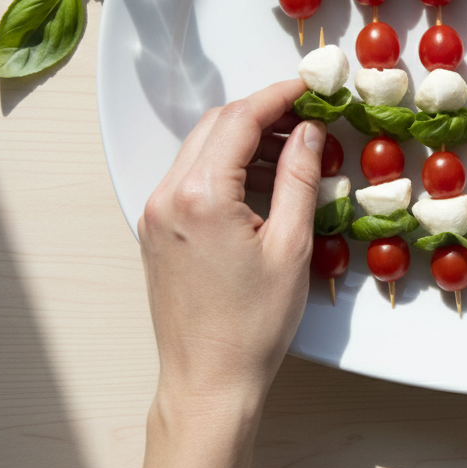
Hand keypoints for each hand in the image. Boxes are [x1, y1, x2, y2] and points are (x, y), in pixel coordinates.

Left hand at [137, 79, 325, 467]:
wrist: (208, 380)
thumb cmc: (254, 323)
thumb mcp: (292, 246)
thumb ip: (298, 178)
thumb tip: (307, 132)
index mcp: (200, 196)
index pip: (240, 120)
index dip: (279, 96)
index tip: (310, 87)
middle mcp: (167, 196)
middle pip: (215, 125)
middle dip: (262, 112)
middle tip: (307, 116)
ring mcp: (155, 212)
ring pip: (201, 148)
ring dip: (244, 137)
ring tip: (292, 149)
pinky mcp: (156, 229)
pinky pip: (191, 176)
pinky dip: (226, 164)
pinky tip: (261, 179)